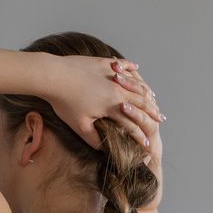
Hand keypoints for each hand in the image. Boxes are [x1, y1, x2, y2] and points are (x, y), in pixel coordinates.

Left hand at [42, 55, 165, 150]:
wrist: (52, 75)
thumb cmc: (65, 102)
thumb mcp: (79, 126)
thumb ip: (94, 139)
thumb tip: (104, 150)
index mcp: (113, 105)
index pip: (134, 122)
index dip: (140, 135)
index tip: (147, 145)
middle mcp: (117, 89)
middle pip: (141, 101)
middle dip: (152, 112)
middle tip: (160, 118)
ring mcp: (111, 74)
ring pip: (136, 83)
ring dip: (146, 91)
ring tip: (153, 97)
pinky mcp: (103, 62)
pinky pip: (123, 64)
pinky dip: (132, 68)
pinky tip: (137, 69)